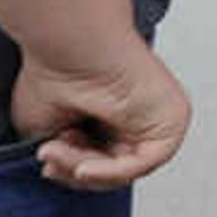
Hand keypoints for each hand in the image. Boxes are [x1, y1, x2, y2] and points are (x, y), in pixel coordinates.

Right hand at [14, 36, 192, 189]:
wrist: (69, 42)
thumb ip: (66, 155)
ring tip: (56, 150)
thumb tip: (72, 173)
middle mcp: (140, 113)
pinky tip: (83, 167)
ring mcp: (158, 116)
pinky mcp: (172, 119)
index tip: (45, 161)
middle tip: (48, 156)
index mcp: (114, 112)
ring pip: (125, 168)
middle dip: (75, 168)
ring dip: (85, 168)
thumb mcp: (50, 129)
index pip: (101, 159)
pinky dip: (111, 171)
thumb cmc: (53, 72)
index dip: (71, 167)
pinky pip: (144, 162)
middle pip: (113, 167)